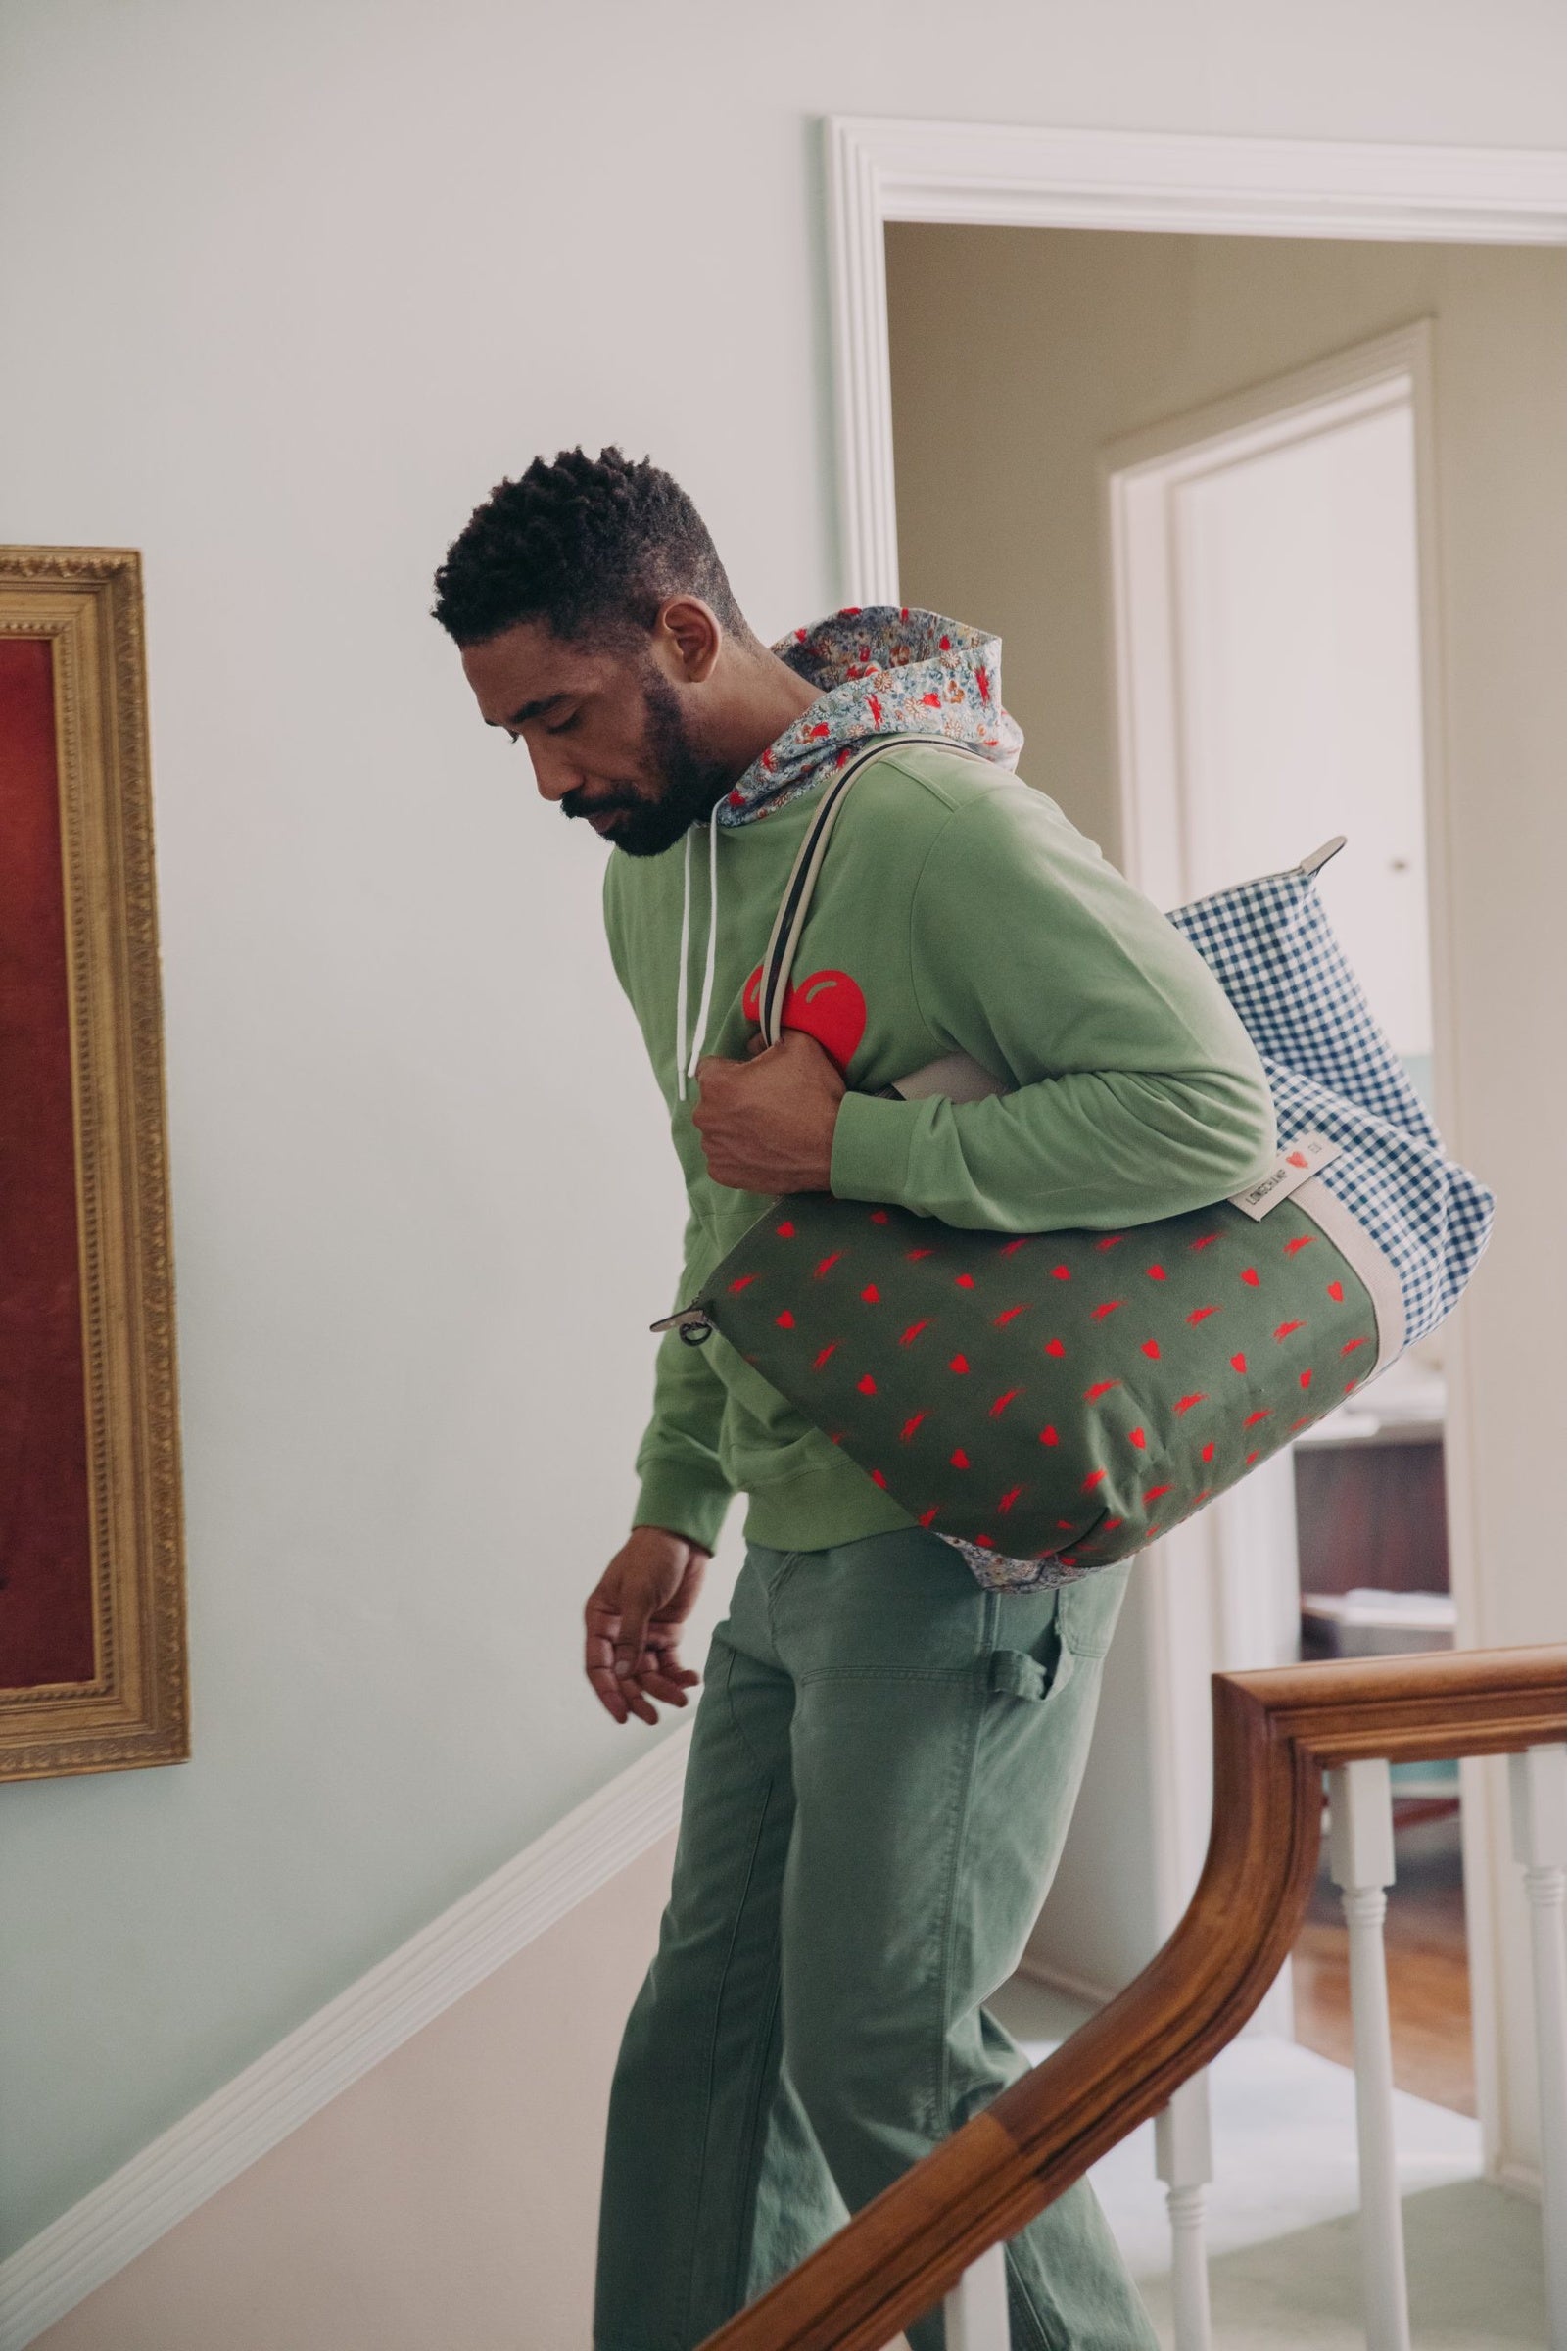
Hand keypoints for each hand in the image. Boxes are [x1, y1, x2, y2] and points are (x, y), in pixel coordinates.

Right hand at [584, 1526, 708, 1725]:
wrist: (682, 1538)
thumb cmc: (651, 1557)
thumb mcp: (638, 1595)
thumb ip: (631, 1636)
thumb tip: (622, 1674)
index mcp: (601, 1620)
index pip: (598, 1666)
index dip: (608, 1692)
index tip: (621, 1715)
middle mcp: (618, 1632)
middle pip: (624, 1676)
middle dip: (638, 1697)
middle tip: (652, 1718)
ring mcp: (643, 1634)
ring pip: (648, 1673)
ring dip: (662, 1688)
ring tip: (681, 1698)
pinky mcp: (666, 1632)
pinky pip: (668, 1662)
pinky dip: (678, 1674)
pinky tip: (691, 1679)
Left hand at [691, 1029, 845, 1192]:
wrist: (836, 1147)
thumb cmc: (815, 1097)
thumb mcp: (798, 1045)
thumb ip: (768, 1035)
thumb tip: (754, 1043)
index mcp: (716, 1084)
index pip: (710, 1067)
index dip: (735, 1069)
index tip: (754, 1077)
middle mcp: (707, 1117)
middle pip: (713, 1100)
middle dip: (733, 1098)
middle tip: (767, 1103)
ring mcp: (714, 1149)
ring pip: (718, 1129)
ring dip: (736, 1126)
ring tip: (769, 1127)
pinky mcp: (724, 1173)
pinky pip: (725, 1157)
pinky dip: (740, 1153)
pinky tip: (765, 1147)